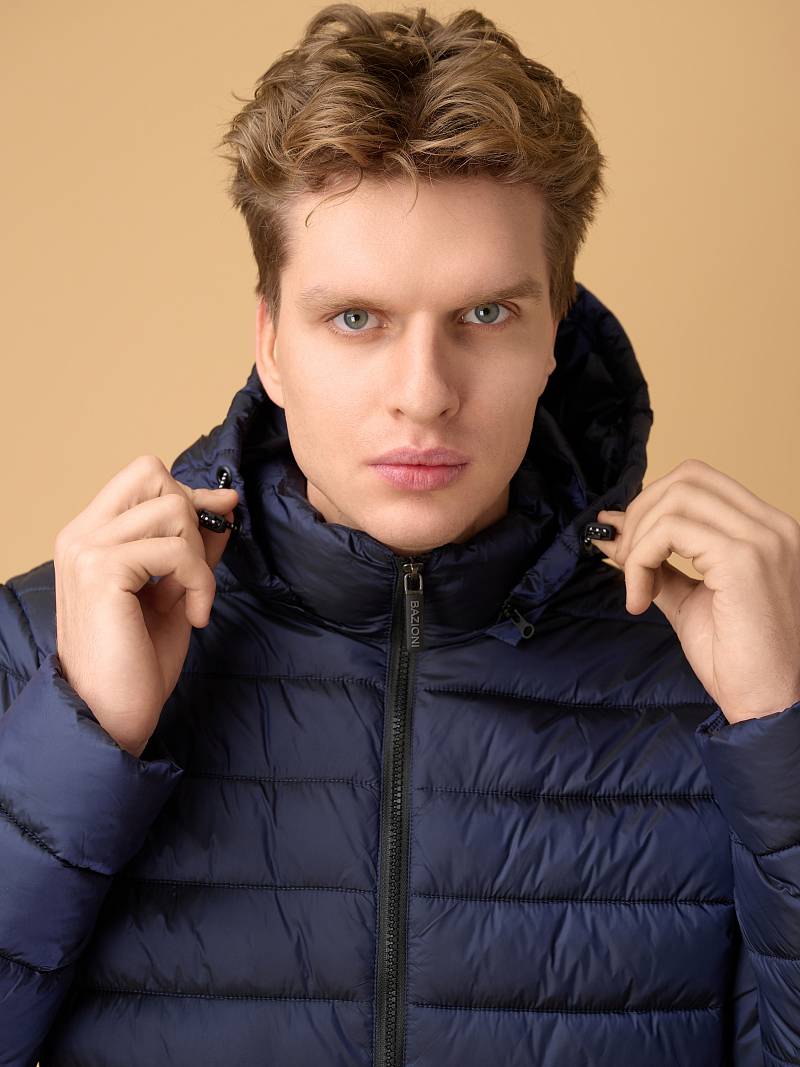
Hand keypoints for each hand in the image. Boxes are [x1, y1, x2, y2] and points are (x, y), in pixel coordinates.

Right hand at [54, 454, 238, 756]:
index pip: (144, 474)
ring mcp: (87, 549)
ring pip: (172, 510)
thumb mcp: (175, 592)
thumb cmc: (138, 662)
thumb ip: (193, 548)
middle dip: (193, 518)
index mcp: (91, 536)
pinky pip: (176, 550)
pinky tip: (195, 617)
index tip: (220, 523)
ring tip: (195, 602)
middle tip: (196, 572)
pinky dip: (199, 582)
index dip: (190, 495)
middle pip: (154, 474)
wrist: (110, 716)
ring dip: (199, 558)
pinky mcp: (101, 570)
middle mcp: (81, 534)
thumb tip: (224, 505)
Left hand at [589, 458, 799, 723]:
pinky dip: (641, 559)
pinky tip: (640, 598)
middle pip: (687, 476)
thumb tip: (612, 529)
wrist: (769, 706)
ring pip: (675, 499)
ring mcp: (762, 538)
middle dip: (641, 513)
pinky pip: (670, 531)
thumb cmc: (736, 661)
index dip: (653, 503)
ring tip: (636, 588)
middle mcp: (772, 525)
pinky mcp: (744, 559)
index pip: (700, 480)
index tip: (626, 543)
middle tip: (625, 562)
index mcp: (767, 529)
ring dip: (638, 541)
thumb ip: (657, 561)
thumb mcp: (689, 598)